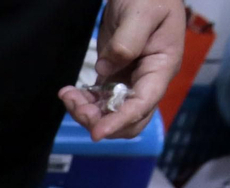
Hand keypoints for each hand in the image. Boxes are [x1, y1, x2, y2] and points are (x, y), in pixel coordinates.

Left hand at [59, 0, 184, 140]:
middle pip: (128, 119)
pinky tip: (69, 93)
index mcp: (161, 68)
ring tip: (68, 96)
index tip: (98, 132)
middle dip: (101, 120)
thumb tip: (106, 70)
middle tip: (75, 106)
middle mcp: (148, 80)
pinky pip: (100, 99)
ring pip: (111, 112)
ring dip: (88, 112)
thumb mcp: (142, 14)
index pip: (143, 104)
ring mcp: (131, 79)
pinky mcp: (116, 74)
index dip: (120, 121)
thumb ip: (127, 42)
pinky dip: (84, 101)